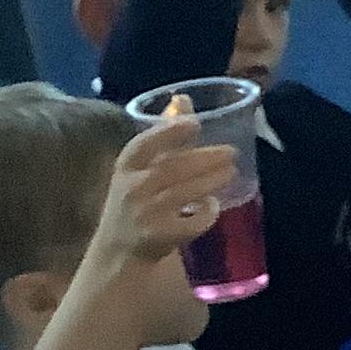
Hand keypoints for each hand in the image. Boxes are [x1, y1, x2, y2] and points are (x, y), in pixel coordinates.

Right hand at [86, 113, 239, 278]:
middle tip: (231, 153)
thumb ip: (163, 136)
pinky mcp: (159, 237)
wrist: (118, 250)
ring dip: (212, 181)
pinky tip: (213, 205)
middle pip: (172, 169)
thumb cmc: (135, 200)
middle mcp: (131, 189)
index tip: (194, 123)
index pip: (142, 146)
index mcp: (125, 167)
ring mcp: (144, 214)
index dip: (167, 133)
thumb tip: (183, 99)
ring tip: (231, 172)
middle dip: (205, 158)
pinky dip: (206, 212)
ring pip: (185, 193)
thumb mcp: (141, 168)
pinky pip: (191, 222)